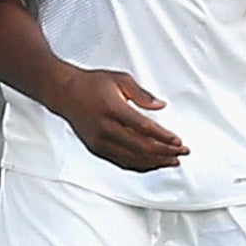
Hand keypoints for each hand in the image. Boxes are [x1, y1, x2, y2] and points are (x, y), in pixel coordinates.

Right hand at [44, 66, 189, 171]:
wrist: (64, 93)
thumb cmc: (91, 85)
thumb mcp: (120, 79)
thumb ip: (142, 94)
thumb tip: (161, 106)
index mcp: (113, 109)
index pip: (145, 128)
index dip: (164, 138)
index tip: (179, 142)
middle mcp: (106, 129)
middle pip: (142, 147)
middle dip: (165, 152)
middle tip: (181, 153)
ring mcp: (100, 142)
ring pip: (133, 159)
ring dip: (155, 163)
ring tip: (172, 161)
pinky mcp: (97, 149)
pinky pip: (122, 162)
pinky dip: (140, 166)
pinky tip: (152, 165)